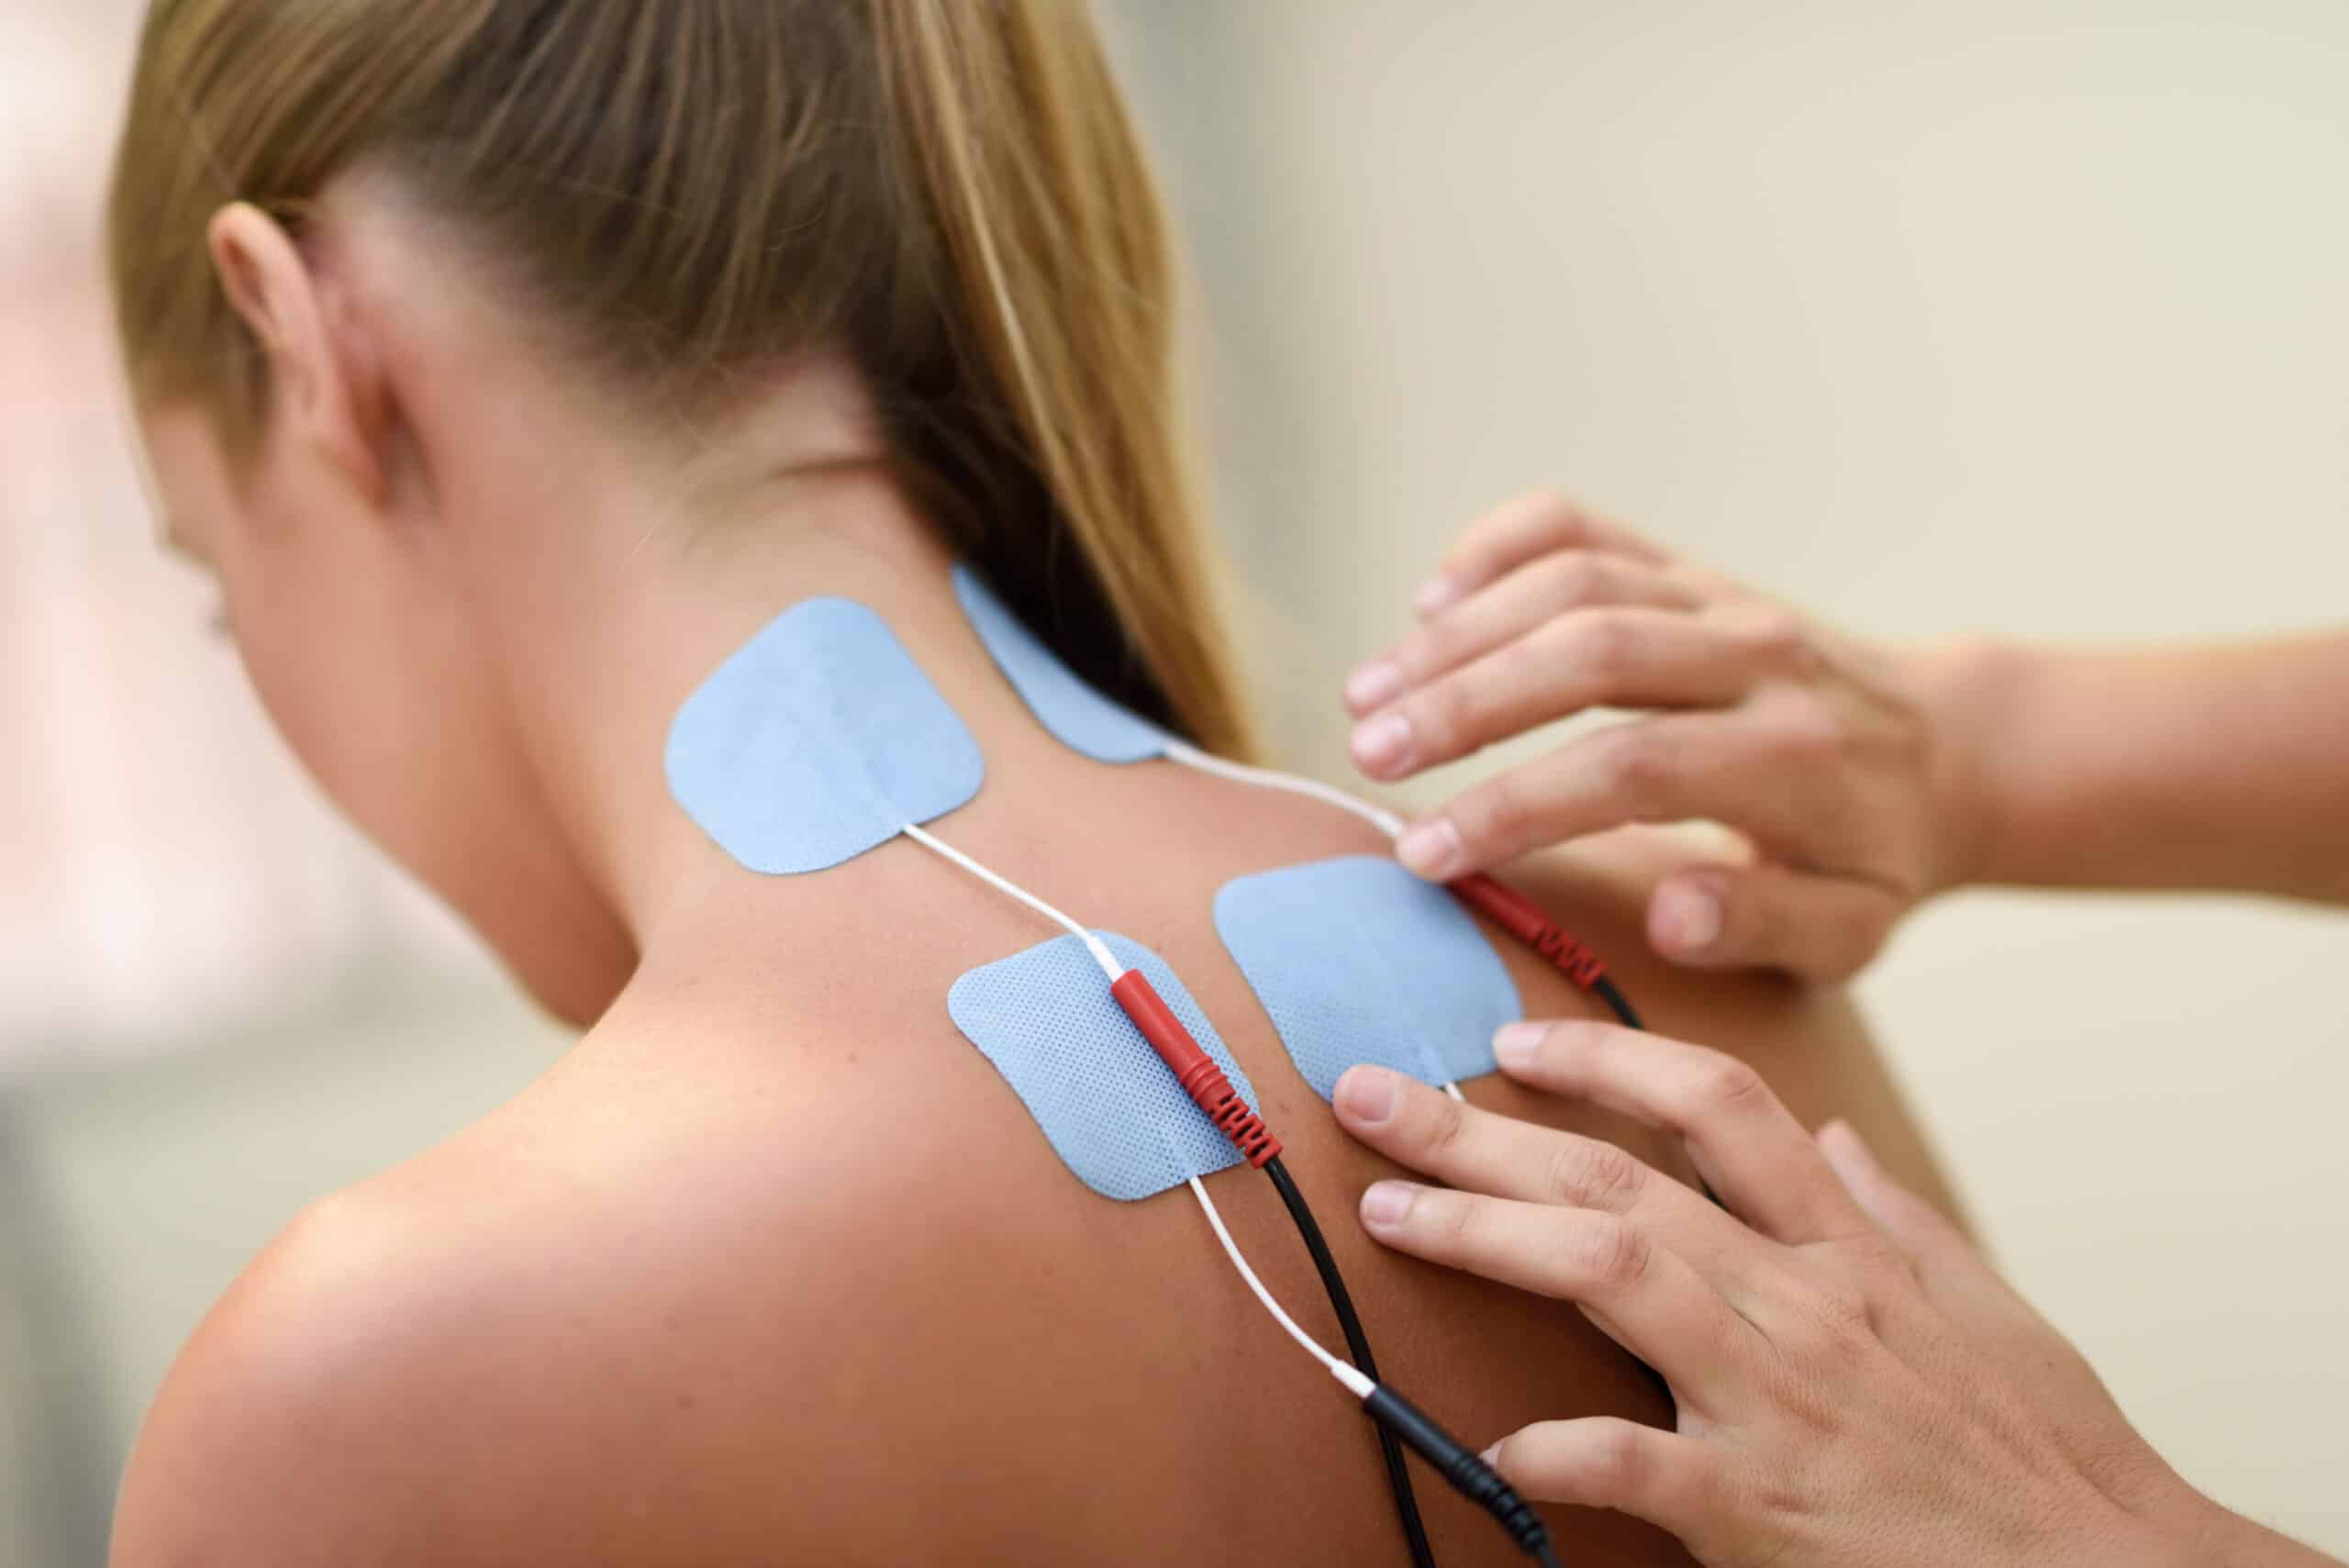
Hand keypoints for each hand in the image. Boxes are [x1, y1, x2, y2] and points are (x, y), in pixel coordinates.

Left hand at [1330, 1031, 2323, 1567]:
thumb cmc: (2043, 1449)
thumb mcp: (1984, 1305)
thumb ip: (1891, 1213)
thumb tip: (1827, 1137)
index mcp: (1850, 1247)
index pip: (1715, 1105)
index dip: (1603, 1056)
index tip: (1510, 1040)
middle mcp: (1801, 1299)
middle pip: (1618, 1178)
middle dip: (1483, 1130)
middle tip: (1374, 1094)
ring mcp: (1776, 1397)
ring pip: (1609, 1275)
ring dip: (1486, 1237)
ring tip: (1389, 1212)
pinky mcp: (1759, 1505)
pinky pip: (1635, 1460)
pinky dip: (1559, 1447)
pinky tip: (1496, 1443)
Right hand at [1343, 491, 1986, 976]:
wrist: (1943, 748)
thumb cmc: (1870, 859)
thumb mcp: (1849, 928)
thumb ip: (1763, 927)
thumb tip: (1669, 909)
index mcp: (1792, 758)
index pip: (1631, 767)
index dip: (1516, 805)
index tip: (1424, 854)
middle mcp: (1755, 655)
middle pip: (1588, 650)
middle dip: (1463, 702)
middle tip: (1365, 753)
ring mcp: (1717, 597)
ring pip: (1571, 580)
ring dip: (1456, 635)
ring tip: (1366, 696)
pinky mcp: (1685, 566)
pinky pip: (1579, 526)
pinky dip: (1494, 549)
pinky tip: (1428, 602)